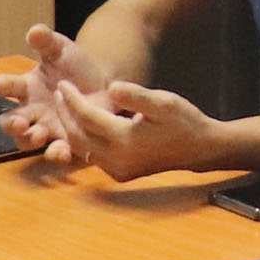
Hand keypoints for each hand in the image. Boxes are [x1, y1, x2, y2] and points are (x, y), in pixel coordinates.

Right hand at [1, 27, 110, 160]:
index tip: (2, 85)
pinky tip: (62, 151)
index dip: (1, 86)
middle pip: (9, 121)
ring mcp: (46, 127)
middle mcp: (30, 110)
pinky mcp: (65, 140)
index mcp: (25, 86)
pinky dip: (56, 153)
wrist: (102, 83)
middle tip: (18, 123)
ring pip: (27, 141)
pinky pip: (56, 151)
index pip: (4, 87)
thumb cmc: (73, 66)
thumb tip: (35, 31)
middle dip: (10, 125)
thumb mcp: (61, 49)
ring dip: (30, 140)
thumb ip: (47, 41)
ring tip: (39, 136)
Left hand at [48, 78, 225, 181]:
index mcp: (125, 140)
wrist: (199, 149)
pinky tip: (83, 125)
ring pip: (82, 149)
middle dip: (65, 114)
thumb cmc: (183, 121)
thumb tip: (111, 87)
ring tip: (68, 107)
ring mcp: (118, 170)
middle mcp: (118, 159)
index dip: (72, 100)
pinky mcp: (120, 174)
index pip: (87, 117)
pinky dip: (84, 141)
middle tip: (60, 94)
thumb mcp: (163, 102)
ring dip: (71, 128)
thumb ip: (136, 95)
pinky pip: (93, 157)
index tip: (63, 84)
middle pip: (78, 136)